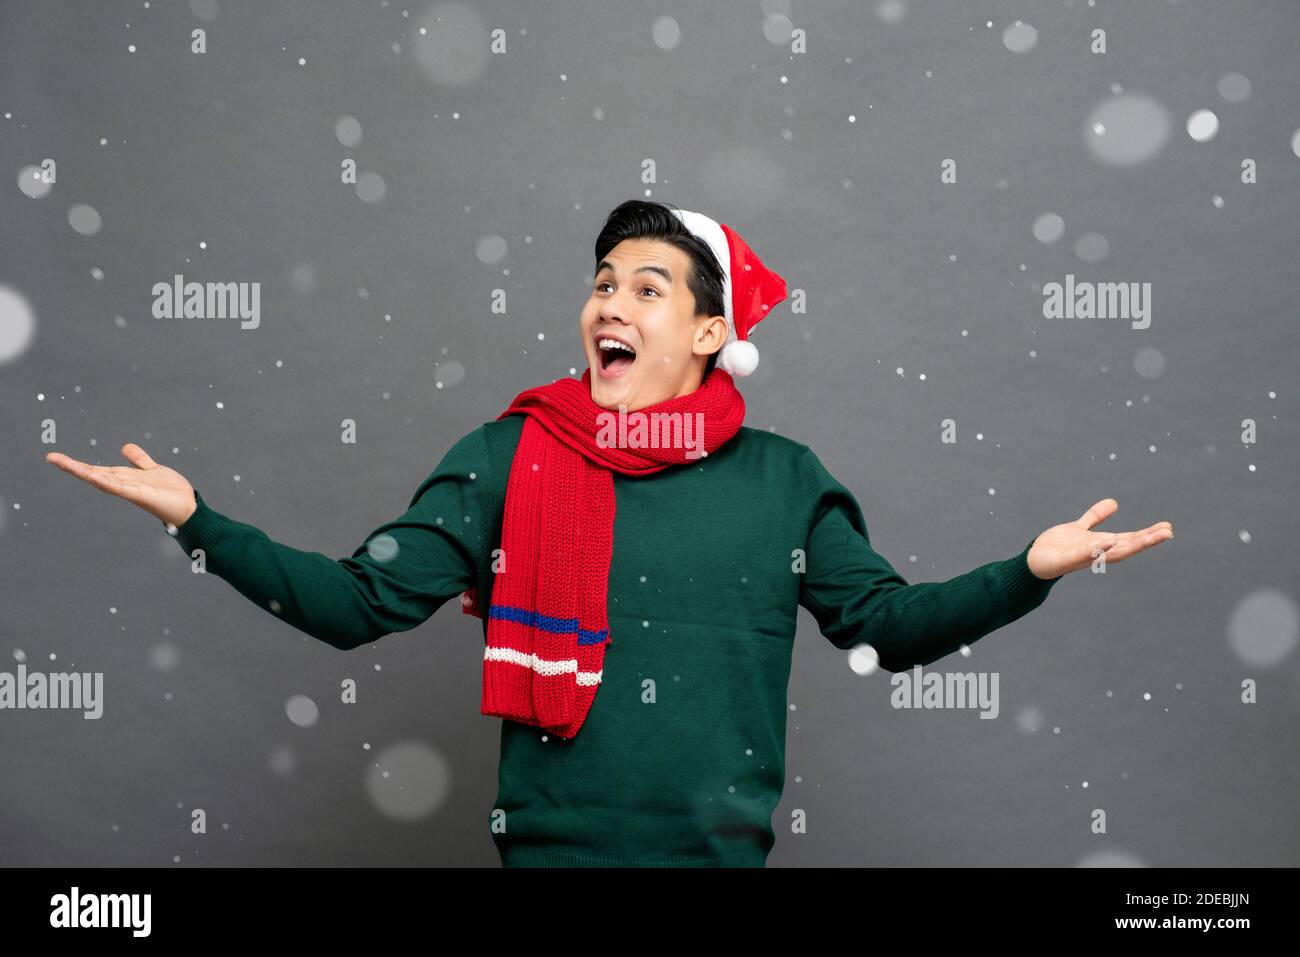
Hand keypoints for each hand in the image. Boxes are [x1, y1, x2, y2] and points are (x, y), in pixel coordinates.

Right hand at [46, 443, 196, 527]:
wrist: (188, 507)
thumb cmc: (170, 492)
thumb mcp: (151, 469)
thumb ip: (138, 459)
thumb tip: (124, 446)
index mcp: (124, 477)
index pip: (96, 469)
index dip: (77, 464)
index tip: (57, 457)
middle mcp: (123, 484)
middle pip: (93, 473)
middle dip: (72, 466)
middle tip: (50, 457)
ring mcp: (129, 490)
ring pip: (100, 479)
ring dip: (81, 471)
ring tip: (61, 462)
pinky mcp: (139, 494)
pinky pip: (118, 487)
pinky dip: (105, 480)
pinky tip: (91, 475)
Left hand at [1027, 498, 1171, 579]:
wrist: (1034, 561)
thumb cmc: (1059, 547)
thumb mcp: (1080, 528)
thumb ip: (1096, 517)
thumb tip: (1114, 502)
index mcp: (1102, 545)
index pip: (1130, 539)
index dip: (1148, 535)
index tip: (1167, 528)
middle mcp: (1097, 553)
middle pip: (1127, 546)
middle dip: (1147, 540)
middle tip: (1168, 532)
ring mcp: (1083, 558)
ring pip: (1111, 552)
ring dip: (1130, 545)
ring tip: (1149, 537)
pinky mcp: (1066, 560)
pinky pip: (1084, 555)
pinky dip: (1097, 549)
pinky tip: (1109, 541)